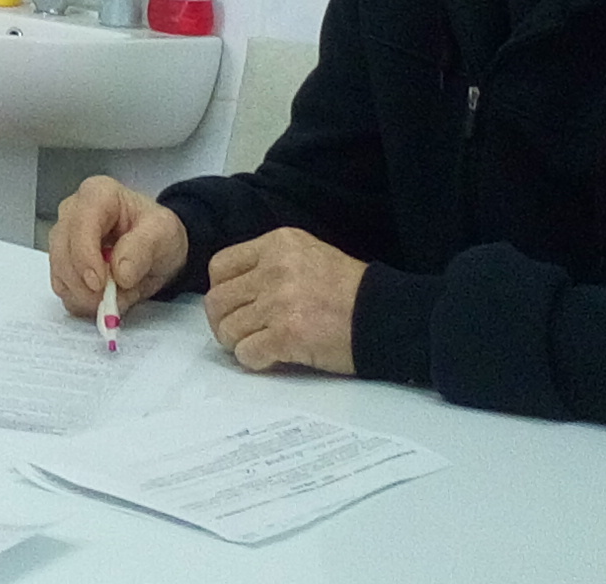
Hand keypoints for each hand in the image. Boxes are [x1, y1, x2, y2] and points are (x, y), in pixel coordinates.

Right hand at [48, 175, 186, 316]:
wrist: (156, 248)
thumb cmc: (157, 233)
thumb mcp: (164, 234)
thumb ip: (143, 249)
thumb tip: (120, 272)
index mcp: (97, 195)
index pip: (79, 225)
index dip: (85, 257)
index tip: (100, 284)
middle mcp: (73, 212)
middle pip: (62, 251)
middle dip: (85, 283)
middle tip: (111, 298)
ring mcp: (64, 238)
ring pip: (59, 273)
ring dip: (85, 295)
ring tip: (117, 294)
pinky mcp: (62, 263)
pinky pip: (62, 288)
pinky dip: (82, 300)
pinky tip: (104, 296)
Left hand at [201, 227, 365, 374]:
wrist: (387, 316)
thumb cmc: (352, 292)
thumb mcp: (309, 255)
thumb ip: (271, 264)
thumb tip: (235, 289)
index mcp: (278, 244)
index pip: (220, 266)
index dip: (221, 290)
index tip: (233, 305)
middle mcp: (275, 269)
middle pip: (218, 300)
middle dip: (224, 322)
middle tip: (239, 333)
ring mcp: (279, 302)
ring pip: (228, 329)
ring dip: (239, 343)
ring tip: (259, 345)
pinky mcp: (287, 335)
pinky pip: (246, 352)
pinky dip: (254, 360)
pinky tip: (272, 357)